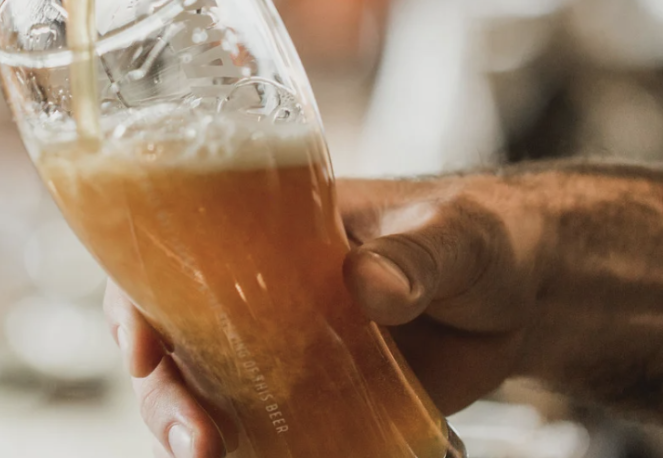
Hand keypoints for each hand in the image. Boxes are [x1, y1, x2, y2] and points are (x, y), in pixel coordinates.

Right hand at [103, 174, 544, 457]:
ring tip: (210, 457)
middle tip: (194, 432)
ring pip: (206, 392)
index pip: (175, 252)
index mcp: (270, 229)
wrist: (525, 295)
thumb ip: (415, 255)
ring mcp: (284, 350)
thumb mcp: (454, 233)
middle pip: (175, 339)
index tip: (141, 342)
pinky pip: (263, 432)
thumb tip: (368, 282)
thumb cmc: (479, 235)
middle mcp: (259, 290)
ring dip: (191, 429)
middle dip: (164, 390)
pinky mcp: (319, 401)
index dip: (137, 295)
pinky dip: (247, 453)